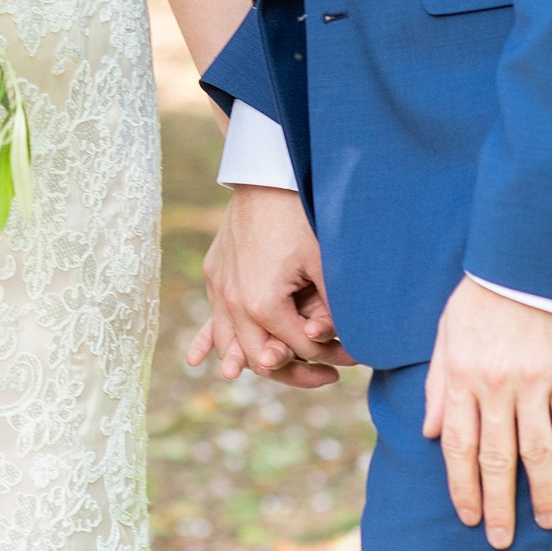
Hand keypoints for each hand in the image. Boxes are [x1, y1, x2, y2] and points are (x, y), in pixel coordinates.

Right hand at [186, 187, 354, 386]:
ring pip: (231, 344)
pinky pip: (213, 318)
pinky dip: (212, 340)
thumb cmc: (301, 217)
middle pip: (263, 358)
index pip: (300, 349)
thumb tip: (352, 343)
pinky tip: (196, 360)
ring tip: (284, 367)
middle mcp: (234, 302)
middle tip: (329, 374)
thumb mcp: (325, 264)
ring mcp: (219, 287)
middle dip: (298, 371)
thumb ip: (333, 310)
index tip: (355, 357)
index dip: (332, 357)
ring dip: (255, 361)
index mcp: (264, 304)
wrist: (267, 176)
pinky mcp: (214, 273)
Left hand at [423, 277, 551, 547]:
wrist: (528, 260)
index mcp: (461, 376)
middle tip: (501, 540)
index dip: (462, 487)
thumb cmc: (482, 297)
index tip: (470, 518)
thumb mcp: (445, 334)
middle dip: (498, 504)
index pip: (459, 446)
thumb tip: (431, 434)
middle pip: (496, 458)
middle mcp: (496, 386)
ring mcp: (535, 383)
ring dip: (539, 493)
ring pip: (536, 451)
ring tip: (544, 523)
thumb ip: (438, 385)